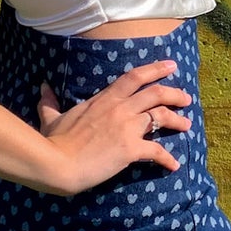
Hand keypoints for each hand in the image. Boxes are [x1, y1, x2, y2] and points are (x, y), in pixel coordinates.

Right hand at [33, 57, 192, 194]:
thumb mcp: (51, 117)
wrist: (58, 163)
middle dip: (175, 93)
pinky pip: (156, 151)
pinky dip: (167, 158)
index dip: (156, 69)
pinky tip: (174, 165)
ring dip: (177, 120)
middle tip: (187, 97)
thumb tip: (43, 86)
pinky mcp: (131, 149)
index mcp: (104, 99)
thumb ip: (49, 101)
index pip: (134, 77)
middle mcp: (120, 109)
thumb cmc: (54, 141)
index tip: (171, 65)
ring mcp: (127, 128)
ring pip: (161, 116)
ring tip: (187, 125)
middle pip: (156, 93)